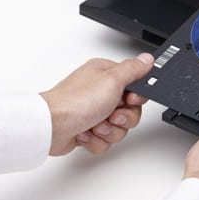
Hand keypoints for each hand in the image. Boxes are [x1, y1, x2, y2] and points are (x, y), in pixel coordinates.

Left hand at [39, 53, 153, 155]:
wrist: (51, 127)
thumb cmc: (75, 102)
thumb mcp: (112, 80)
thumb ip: (134, 69)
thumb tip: (147, 59)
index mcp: (105, 75)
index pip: (135, 87)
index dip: (136, 98)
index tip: (128, 100)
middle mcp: (99, 92)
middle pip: (129, 110)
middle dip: (122, 118)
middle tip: (111, 115)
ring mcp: (93, 112)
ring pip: (118, 127)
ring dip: (109, 130)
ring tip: (95, 125)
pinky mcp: (86, 129)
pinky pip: (104, 140)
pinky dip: (96, 140)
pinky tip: (86, 133)